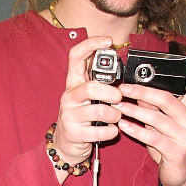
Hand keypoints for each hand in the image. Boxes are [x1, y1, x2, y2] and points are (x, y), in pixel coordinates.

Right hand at [52, 37, 123, 178]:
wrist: (66, 144)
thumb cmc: (82, 117)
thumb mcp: (87, 96)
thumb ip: (100, 81)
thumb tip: (119, 65)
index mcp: (73, 83)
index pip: (76, 56)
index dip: (91, 44)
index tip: (108, 41)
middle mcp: (69, 97)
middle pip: (92, 87)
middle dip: (112, 94)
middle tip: (118, 99)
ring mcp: (70, 115)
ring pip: (100, 111)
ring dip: (115, 116)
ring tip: (115, 118)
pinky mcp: (74, 133)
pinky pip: (101, 131)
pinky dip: (112, 131)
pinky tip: (110, 130)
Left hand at [117, 50, 185, 185]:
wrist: (180, 175)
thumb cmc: (170, 146)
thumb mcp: (162, 125)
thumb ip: (154, 108)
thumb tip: (137, 91)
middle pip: (167, 99)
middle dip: (142, 92)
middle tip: (123, 88)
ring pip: (157, 119)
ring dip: (134, 111)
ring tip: (118, 107)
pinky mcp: (177, 151)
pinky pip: (153, 138)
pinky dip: (137, 130)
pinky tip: (124, 126)